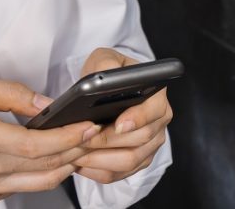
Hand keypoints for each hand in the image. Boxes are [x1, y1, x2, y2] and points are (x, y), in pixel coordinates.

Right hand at [0, 76, 102, 205]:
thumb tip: (46, 104)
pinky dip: (43, 175)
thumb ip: (10, 94)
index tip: (89, 127)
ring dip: (65, 166)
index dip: (66, 138)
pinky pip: (22, 189)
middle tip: (95, 134)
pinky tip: (53, 157)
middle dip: (75, 150)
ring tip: (80, 146)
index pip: (34, 146)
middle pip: (42, 167)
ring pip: (38, 183)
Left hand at [71, 48, 172, 183]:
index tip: (118, 124)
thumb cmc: (108, 73)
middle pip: (138, 141)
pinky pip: (119, 174)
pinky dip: (97, 171)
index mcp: (156, 97)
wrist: (107, 89)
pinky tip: (80, 163)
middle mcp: (158, 123)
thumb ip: (106, 65)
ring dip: (99, 160)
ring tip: (76, 152)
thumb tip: (104, 77)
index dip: (137, 119)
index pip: (153, 112)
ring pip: (128, 161)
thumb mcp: (105, 60)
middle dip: (107, 142)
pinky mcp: (137, 161)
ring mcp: (150, 145)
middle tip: (81, 139)